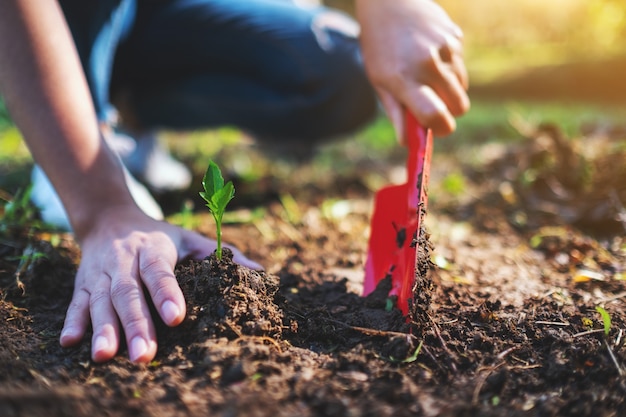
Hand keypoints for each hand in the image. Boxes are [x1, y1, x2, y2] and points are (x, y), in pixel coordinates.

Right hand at [59, 207, 260, 362]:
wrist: (109, 217)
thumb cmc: (159, 236)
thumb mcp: (190, 238)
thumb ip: (222, 254)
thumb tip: (260, 272)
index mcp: (153, 249)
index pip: (160, 271)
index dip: (166, 293)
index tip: (177, 317)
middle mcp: (124, 261)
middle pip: (129, 293)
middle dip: (136, 325)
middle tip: (145, 356)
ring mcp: (100, 273)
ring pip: (100, 301)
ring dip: (103, 329)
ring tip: (105, 356)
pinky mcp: (83, 284)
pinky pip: (76, 302)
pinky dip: (72, 321)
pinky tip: (70, 342)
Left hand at [356, 0, 469, 139]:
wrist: (388, 2)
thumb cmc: (379, 46)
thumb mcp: (379, 80)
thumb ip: (395, 112)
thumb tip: (407, 142)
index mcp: (404, 79)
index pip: (434, 115)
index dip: (441, 128)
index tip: (437, 129)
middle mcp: (428, 64)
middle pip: (459, 106)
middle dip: (449, 111)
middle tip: (432, 105)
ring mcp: (445, 49)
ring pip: (462, 87)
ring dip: (449, 89)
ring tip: (426, 74)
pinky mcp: (455, 37)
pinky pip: (461, 66)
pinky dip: (450, 68)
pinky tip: (431, 54)